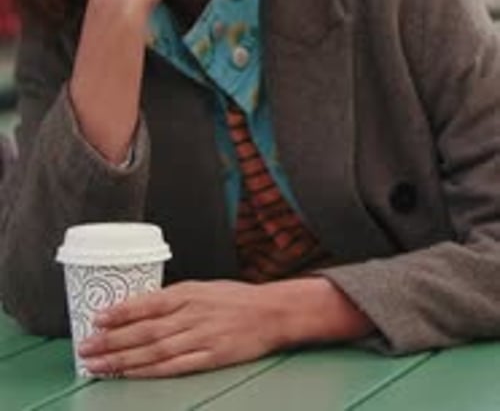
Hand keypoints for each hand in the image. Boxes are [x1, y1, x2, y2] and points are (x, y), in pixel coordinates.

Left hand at [78, 280, 286, 377]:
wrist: (272, 312)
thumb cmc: (236, 299)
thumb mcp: (203, 288)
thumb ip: (173, 299)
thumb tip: (138, 308)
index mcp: (188, 292)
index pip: (147, 302)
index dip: (120, 312)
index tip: (96, 318)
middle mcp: (192, 314)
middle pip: (145, 330)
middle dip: (111, 340)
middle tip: (86, 347)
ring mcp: (201, 337)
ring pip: (154, 350)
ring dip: (123, 359)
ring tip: (98, 365)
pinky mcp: (211, 357)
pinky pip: (174, 366)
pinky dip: (150, 371)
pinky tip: (132, 374)